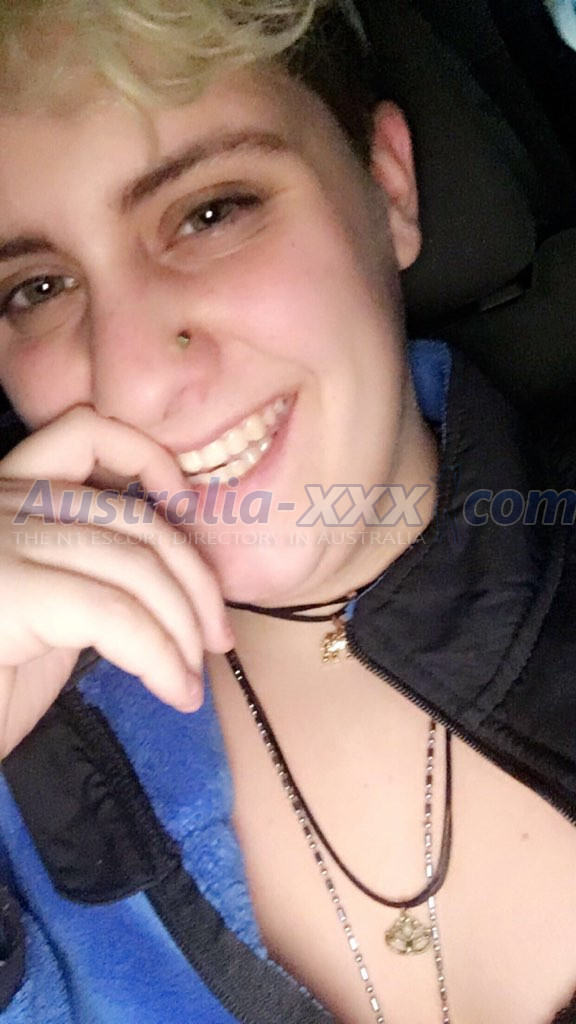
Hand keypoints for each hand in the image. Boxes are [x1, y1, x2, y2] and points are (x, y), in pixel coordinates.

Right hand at [0, 407, 232, 757]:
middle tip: (216, 639)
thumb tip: (169, 579)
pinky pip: (115, 614)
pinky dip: (161, 656)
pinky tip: (173, 690)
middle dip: (192, 579)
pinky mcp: (8, 591)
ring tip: (191, 678)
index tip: (189, 515)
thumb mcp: (41, 613)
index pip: (86, 434)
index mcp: (5, 495)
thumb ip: (86, 573)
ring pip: (134, 565)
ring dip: (183, 627)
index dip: (150, 461)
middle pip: (131, 516)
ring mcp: (0, 540)